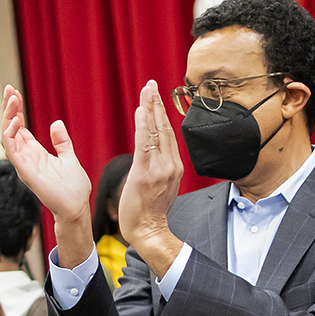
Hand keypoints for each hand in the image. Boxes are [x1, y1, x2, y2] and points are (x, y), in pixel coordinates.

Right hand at [0, 86, 93, 226]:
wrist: (77, 207)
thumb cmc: (74, 188)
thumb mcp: (69, 157)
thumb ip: (62, 142)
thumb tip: (56, 123)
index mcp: (35, 153)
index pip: (19, 127)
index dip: (16, 109)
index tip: (14, 91)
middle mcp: (26, 157)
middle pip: (10, 128)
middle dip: (8, 108)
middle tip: (9, 89)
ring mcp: (23, 164)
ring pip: (7, 136)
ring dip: (8, 117)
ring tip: (12, 99)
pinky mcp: (25, 171)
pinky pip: (11, 150)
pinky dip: (10, 134)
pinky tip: (15, 120)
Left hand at [117, 81, 185, 276]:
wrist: (150, 231)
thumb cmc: (150, 212)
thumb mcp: (161, 186)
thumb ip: (160, 168)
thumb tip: (154, 154)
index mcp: (174, 167)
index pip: (168, 135)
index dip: (162, 115)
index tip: (156, 97)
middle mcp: (170, 165)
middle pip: (164, 128)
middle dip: (157, 104)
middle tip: (152, 84)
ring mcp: (160, 168)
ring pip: (155, 131)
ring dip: (150, 108)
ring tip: (147, 90)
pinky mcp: (147, 173)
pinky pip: (145, 142)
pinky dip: (144, 124)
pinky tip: (141, 110)